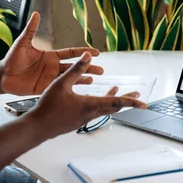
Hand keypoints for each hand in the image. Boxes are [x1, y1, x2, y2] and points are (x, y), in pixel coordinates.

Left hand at [0, 12, 103, 94]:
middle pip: (75, 67)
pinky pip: (61, 89)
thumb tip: (36, 14)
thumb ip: (31, 30)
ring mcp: (51, 79)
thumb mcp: (22, 43)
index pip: (71, 53)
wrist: (3, 76)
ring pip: (71, 78)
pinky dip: (71, 89)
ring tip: (95, 79)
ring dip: (83, 79)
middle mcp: (53, 67)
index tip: (96, 52)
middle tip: (102, 70)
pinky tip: (80, 91)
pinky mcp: (46, 89)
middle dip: (88, 67)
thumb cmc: (12, 58)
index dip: (83, 52)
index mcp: (50, 56)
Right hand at [25, 52, 146, 138]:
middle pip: (114, 106)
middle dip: (127, 100)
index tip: (144, 103)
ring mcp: (84, 118)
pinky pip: (95, 110)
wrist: (38, 127)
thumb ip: (76, 69)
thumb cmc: (48, 106)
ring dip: (113, 100)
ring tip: (119, 91)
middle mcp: (90, 113)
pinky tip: (94, 97)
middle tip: (138, 96)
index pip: (116, 102)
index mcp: (90, 105)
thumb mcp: (62, 83)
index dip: (131, 101)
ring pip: (104, 108)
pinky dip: (101, 102)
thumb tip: (88, 55)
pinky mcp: (77, 120)